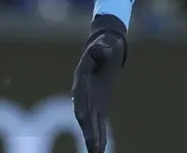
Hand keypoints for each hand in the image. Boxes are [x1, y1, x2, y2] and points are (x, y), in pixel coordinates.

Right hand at [72, 15, 126, 152]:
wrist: (104, 48)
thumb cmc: (106, 45)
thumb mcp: (106, 44)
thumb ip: (102, 48)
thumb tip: (100, 50)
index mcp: (82, 76)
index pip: (80, 92)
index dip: (80, 104)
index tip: (80, 116)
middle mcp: (83, 91)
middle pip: (84, 114)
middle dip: (87, 131)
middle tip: (92, 148)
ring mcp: (90, 100)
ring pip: (89, 123)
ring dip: (92, 139)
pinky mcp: (98, 105)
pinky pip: (98, 124)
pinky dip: (99, 136)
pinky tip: (100, 150)